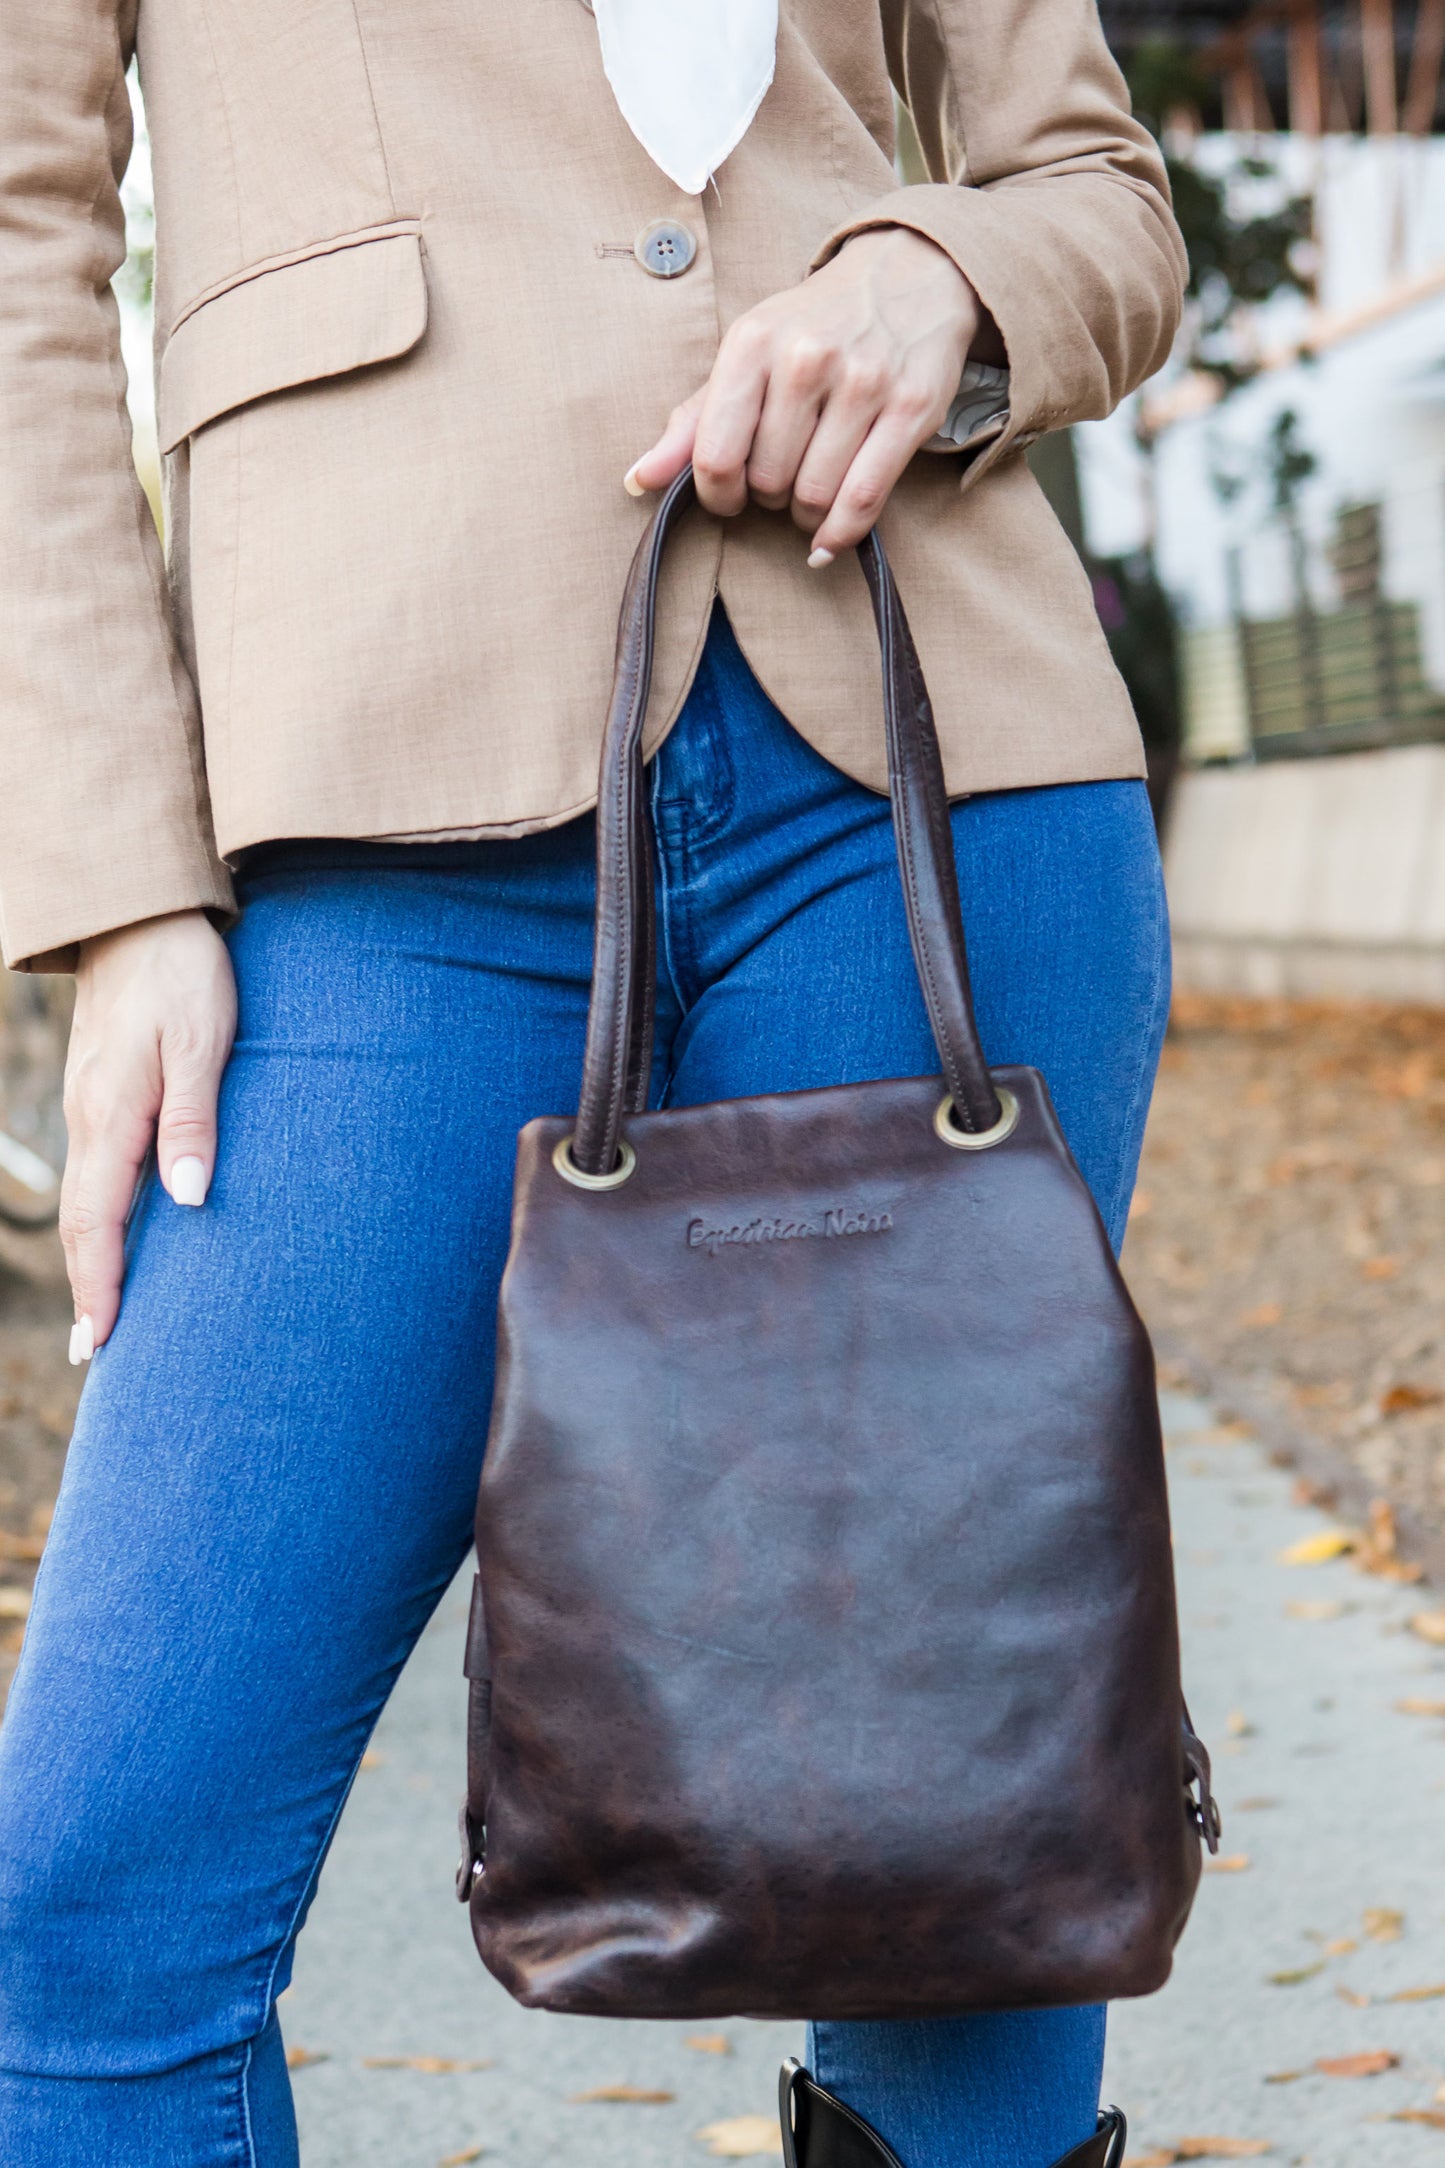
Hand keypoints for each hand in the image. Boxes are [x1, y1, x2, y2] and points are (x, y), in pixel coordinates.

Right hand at [62, 909, 235, 1360]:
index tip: (102, 1343)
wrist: (142, 910)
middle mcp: (90, 1118)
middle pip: (83, 1222)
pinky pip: (95, 1171)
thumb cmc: (184, 972)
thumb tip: (192, 1199)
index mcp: (112, 1115)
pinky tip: (117, 1233)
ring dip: (93, 1258)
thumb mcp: (203, 1041)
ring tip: (104, 1311)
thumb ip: (197, 1120)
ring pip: (86, 1198)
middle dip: (89, 1289)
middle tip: (96, 1353)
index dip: (100, 1286)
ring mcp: (91, 1104)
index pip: (99, 1222)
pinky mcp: (102, 1090)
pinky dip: (100, 1217)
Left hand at [625, 226, 999, 563]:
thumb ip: (692, 421)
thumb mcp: (747, 354)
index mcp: (753, 342)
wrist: (907, 273)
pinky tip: (829, 538)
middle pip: (766, 481)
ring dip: (805, 515)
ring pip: (813, 495)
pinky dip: (841, 533)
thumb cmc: (813, 325)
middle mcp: (806, 358)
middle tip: (780, 478)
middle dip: (767, 497)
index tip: (728, 497)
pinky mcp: (911, 407)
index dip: (716, 495)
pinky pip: (864, 499)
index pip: (716, 454)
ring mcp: (864, 382)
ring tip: (808, 494)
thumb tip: (637, 481)